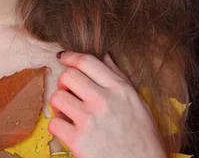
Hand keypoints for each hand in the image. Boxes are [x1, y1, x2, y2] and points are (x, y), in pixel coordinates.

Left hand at [48, 51, 165, 157]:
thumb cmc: (144, 141)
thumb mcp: (139, 104)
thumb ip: (120, 78)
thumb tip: (105, 57)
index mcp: (120, 90)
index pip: (87, 62)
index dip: (70, 56)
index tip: (63, 57)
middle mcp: (104, 100)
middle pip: (68, 75)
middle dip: (63, 82)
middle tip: (68, 92)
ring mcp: (89, 120)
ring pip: (57, 97)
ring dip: (58, 104)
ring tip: (67, 113)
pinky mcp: (78, 140)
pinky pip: (54, 123)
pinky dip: (57, 127)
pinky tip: (68, 131)